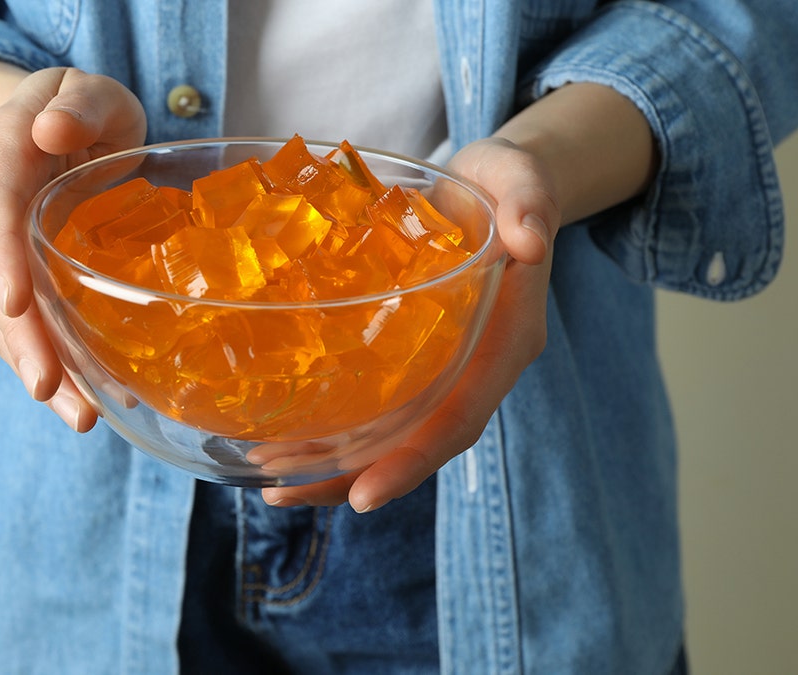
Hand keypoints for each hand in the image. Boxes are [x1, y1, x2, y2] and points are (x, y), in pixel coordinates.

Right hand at [0, 63, 146, 429]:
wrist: (49, 124)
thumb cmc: (77, 110)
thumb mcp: (88, 91)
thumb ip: (78, 103)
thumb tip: (53, 129)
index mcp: (2, 155)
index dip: (1, 255)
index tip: (17, 300)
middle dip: (20, 337)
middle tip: (51, 387)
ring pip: (2, 315)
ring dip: (34, 366)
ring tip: (78, 415)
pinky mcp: (11, 278)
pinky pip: (19, 326)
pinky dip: (47, 365)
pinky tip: (79, 403)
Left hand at [260, 82, 657, 511]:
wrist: (499, 188)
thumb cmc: (510, 184)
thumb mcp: (523, 180)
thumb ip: (532, 203)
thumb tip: (529, 241)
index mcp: (505, 344)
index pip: (461, 417)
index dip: (414, 459)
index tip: (364, 495)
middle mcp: (473, 370)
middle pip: (414, 444)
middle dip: (350, 477)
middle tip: (282, 493)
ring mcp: (442, 368)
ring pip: (388, 435)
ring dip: (328, 462)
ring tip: (265, 477)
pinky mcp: (414, 356)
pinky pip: (375, 403)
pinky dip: (330, 425)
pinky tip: (279, 431)